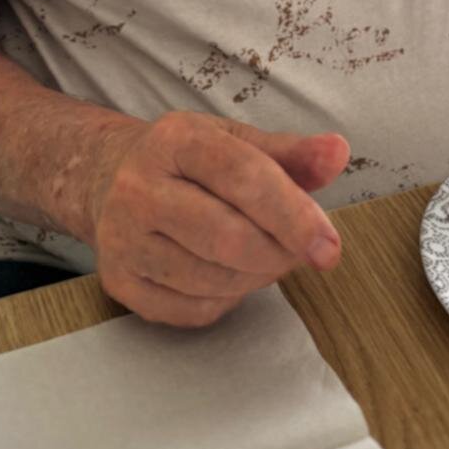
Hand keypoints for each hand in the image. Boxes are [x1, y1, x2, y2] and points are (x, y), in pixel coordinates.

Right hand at [86, 112, 350, 326]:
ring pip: (212, 279)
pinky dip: (228, 299)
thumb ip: (291, 152)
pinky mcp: (119, 282)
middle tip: (303, 252)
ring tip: (268, 256)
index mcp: (175, 139)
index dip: (293, 215)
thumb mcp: (237, 141)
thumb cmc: (189, 161)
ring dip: (258, 277)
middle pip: (227, 237)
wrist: (109, 179)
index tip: (329, 246)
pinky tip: (231, 274)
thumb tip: (338, 152)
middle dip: (280, 253)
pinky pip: (193, 309)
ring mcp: (122, 239)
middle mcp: (139, 187)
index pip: (243, 177)